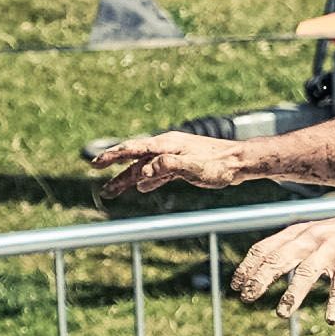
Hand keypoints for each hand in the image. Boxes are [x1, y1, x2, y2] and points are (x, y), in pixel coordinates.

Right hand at [84, 128, 241, 196]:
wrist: (240, 162)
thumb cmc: (220, 164)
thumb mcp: (194, 167)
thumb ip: (168, 167)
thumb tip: (144, 172)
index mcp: (167, 145)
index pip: (135, 149)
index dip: (114, 155)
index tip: (96, 162)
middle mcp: (167, 148)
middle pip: (135, 157)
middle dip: (114, 165)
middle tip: (94, 169)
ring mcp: (173, 157)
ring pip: (144, 168)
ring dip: (127, 179)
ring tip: (109, 191)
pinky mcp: (181, 166)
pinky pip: (158, 174)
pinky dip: (147, 181)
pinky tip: (141, 188)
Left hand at [230, 214, 334, 322]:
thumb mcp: (312, 235)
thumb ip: (291, 246)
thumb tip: (264, 267)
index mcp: (298, 232)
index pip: (265, 248)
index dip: (248, 267)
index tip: (235, 285)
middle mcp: (311, 238)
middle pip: (279, 259)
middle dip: (260, 279)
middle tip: (246, 298)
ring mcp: (331, 249)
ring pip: (306, 272)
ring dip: (293, 294)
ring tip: (282, 313)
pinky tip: (331, 319)